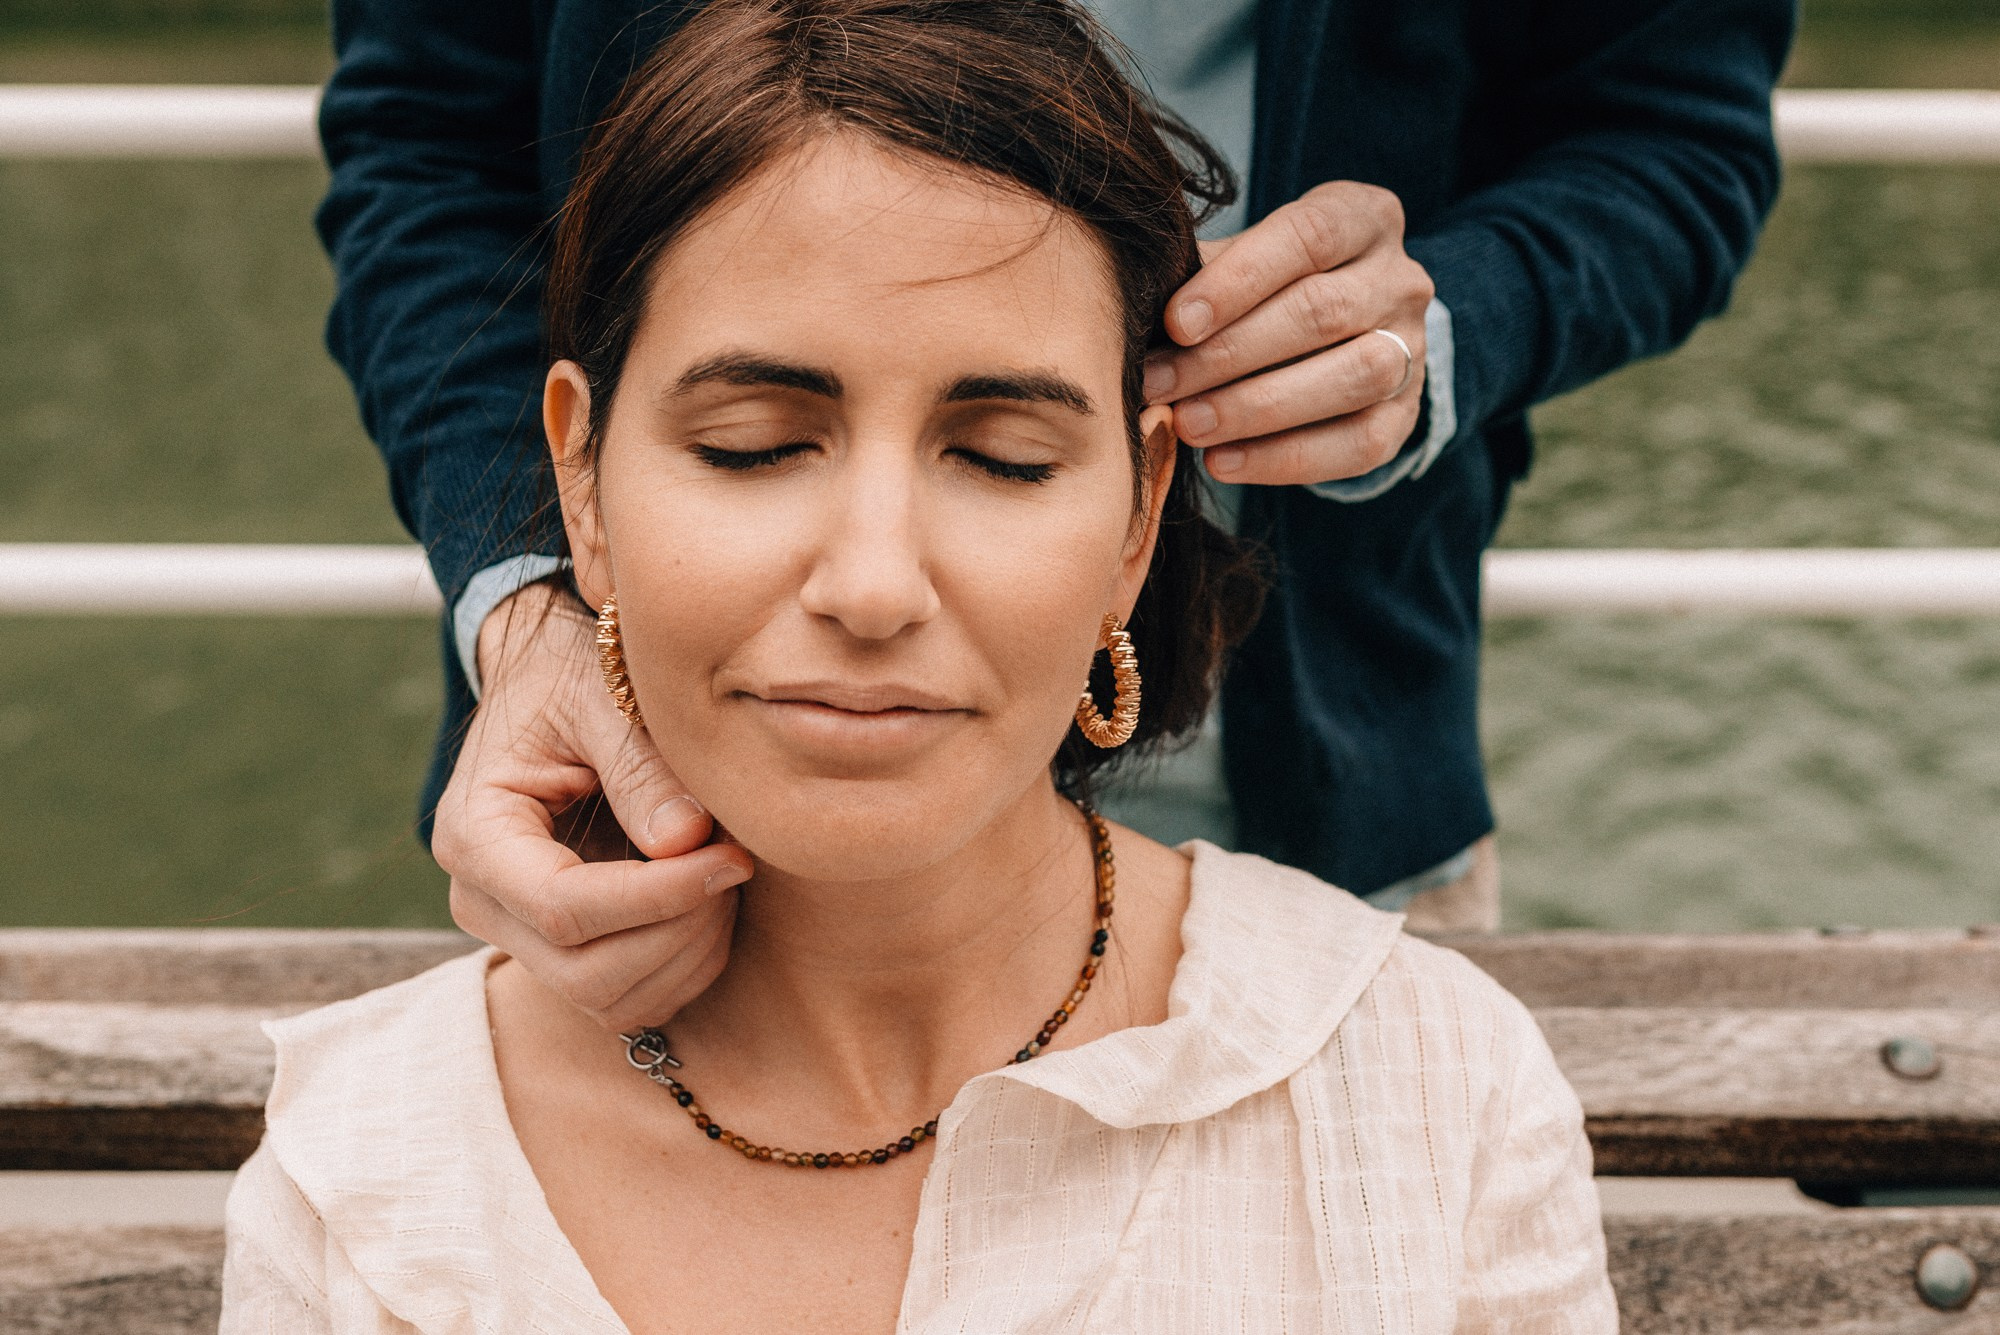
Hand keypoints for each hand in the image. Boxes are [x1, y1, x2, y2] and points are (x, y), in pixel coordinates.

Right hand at [432, 580, 753, 1031]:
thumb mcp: (599, 694)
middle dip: (680, 927)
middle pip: (586, 971)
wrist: (550, 686)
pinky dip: (687, 966)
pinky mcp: (562, 952)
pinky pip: (630, 1000)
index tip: (732, 857)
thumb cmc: (569, 677)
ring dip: (690, 951)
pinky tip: (713, 900)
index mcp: (474, 835)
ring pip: (611, 999)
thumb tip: (687, 839)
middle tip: (737, 859)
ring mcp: (519, 936)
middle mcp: (484, 901)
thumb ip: (639, 764)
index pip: (564, 907)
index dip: (658, 897)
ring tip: (727, 869)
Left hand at [1143, 181, 1433, 486]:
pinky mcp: (1406, 415)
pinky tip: (1223, 461)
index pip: (1308, 237)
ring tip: (1186, 424)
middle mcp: (1401, 279)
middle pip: (1322, 313)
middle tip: (1158, 383)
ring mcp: (1413, 349)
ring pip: (1349, 378)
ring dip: (1256, 408)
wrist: (1333, 332)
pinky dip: (1285, 458)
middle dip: (1228, 355)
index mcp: (1364, 217)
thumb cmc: (1265, 285)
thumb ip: (1202, 273)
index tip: (1176, 321)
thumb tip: (1137, 308)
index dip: (1239, 281)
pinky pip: (1357, 445)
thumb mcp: (1241, 258)